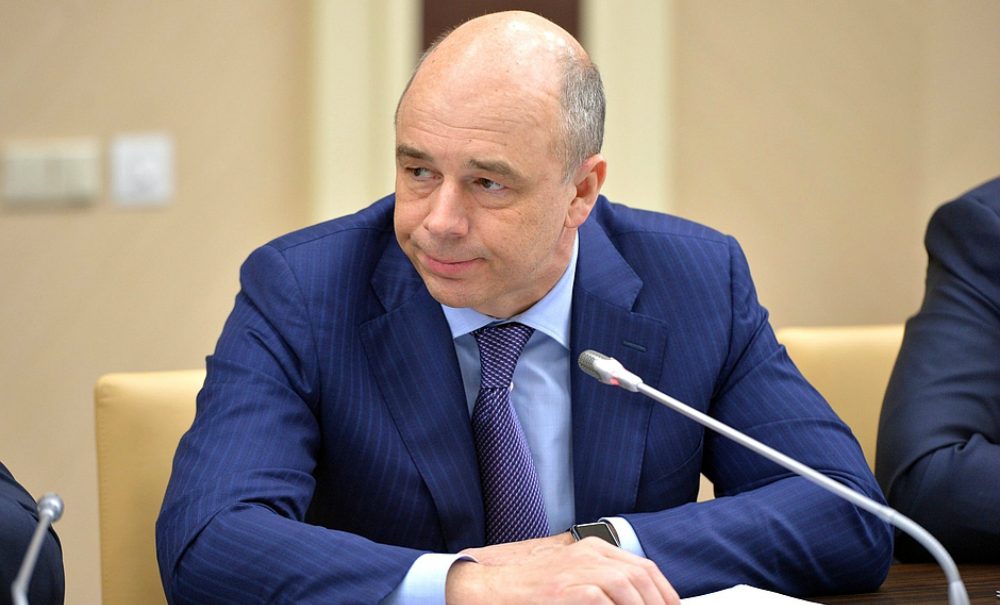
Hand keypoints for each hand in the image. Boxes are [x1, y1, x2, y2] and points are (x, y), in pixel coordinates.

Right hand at [446, 533, 678, 604]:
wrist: (490, 589)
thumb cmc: (529, 589)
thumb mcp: (570, 576)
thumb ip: (599, 581)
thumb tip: (631, 598)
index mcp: (593, 549)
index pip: (644, 567)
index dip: (664, 592)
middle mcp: (589, 555)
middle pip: (641, 576)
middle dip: (660, 602)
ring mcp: (577, 570)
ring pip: (628, 587)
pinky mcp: (566, 590)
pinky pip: (603, 601)